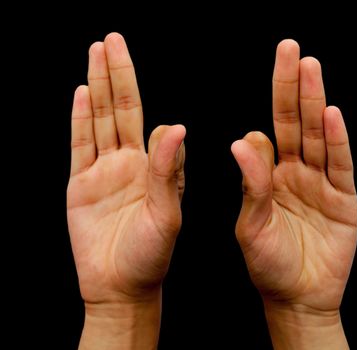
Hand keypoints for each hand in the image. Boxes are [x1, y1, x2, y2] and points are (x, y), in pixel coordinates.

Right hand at [67, 33, 184, 343]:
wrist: (120, 287)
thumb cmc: (151, 257)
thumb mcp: (167, 214)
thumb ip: (169, 171)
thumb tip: (177, 126)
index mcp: (157, 169)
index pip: (155, 125)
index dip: (148, 97)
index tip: (139, 65)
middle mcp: (131, 164)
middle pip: (123, 109)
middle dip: (118, 74)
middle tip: (114, 39)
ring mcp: (104, 172)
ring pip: (99, 120)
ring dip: (97, 86)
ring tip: (96, 52)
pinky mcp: (81, 185)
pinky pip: (79, 145)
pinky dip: (78, 119)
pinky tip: (80, 93)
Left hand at [231, 40, 356, 347]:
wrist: (298, 297)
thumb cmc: (269, 264)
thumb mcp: (250, 226)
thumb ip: (250, 185)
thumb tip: (241, 141)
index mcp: (270, 176)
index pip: (267, 136)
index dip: (267, 113)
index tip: (267, 91)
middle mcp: (297, 172)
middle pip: (294, 122)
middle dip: (292, 86)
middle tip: (291, 49)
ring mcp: (322, 183)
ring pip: (317, 135)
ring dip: (314, 102)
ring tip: (311, 68)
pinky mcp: (344, 199)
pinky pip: (340, 165)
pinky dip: (336, 140)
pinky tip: (330, 115)